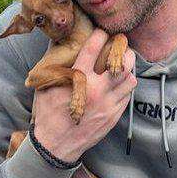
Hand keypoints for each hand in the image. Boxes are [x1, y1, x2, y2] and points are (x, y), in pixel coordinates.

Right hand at [33, 29, 135, 162]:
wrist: (56, 145)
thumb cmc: (48, 114)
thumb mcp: (46, 87)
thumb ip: (55, 66)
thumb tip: (58, 43)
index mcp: (79, 80)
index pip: (93, 50)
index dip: (100, 36)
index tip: (102, 32)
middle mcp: (96, 90)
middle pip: (121, 63)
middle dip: (123, 49)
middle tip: (121, 44)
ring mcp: (108, 104)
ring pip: (130, 79)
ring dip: (128, 68)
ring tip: (123, 63)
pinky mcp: (114, 115)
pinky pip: (128, 95)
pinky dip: (126, 85)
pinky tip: (120, 82)